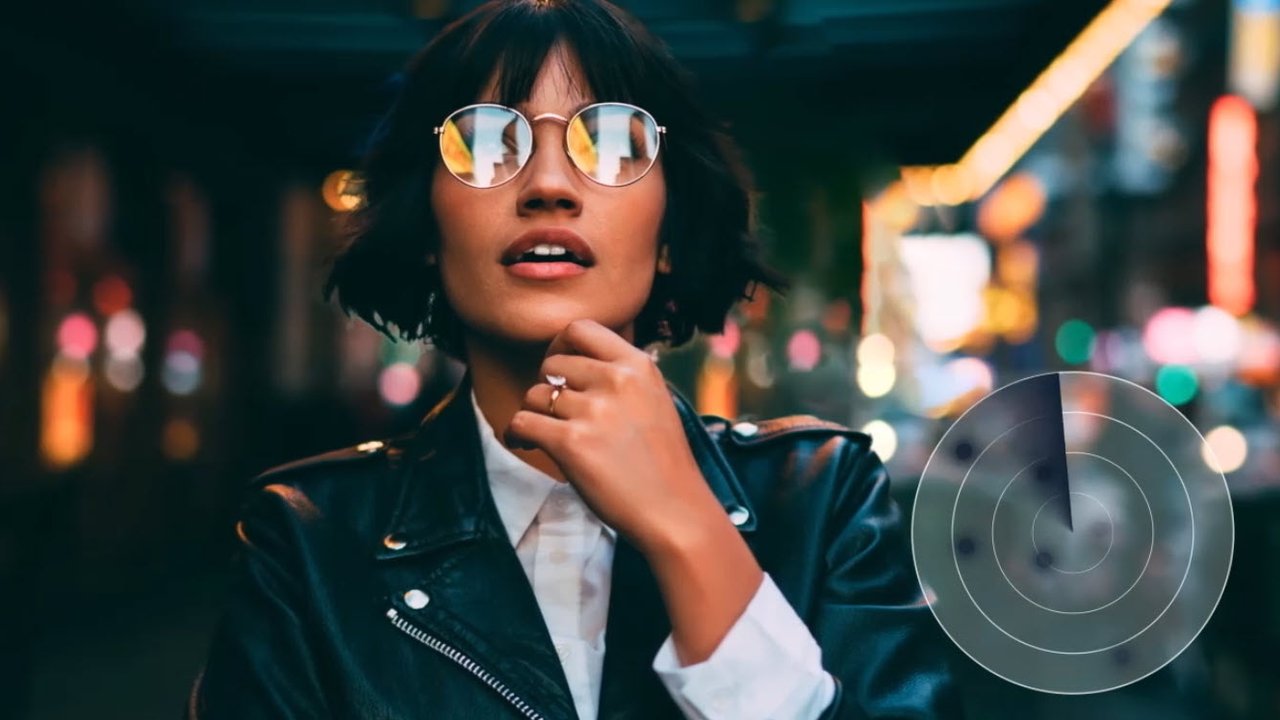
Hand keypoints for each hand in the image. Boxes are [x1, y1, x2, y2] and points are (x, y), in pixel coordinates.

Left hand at [503, 319, 724, 552]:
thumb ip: (623, 378)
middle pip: (552, 363)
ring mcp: (593, 410)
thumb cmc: (663, 464)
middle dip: (547, 386)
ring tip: (542, 434)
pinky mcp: (571, 442)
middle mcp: (616, 380)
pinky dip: (515, 434)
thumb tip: (577, 362)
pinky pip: (521, 422)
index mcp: (638, 365)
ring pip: (534, 394)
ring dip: (533, 413)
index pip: (581, 329)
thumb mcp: (655, 400)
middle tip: (554, 413)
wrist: (674, 511)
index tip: (558, 369)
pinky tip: (524, 444)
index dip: (560, 345)